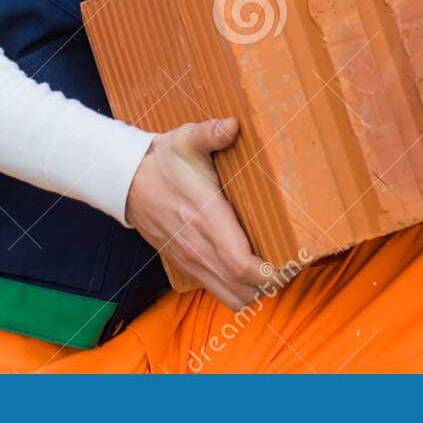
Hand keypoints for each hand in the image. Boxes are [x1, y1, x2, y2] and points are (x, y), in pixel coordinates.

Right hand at [123, 117, 273, 310]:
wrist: (128, 182)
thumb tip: (233, 124)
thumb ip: (210, 133)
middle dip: (272, 284)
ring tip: (275, 271)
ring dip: (256, 291)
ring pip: (231, 297)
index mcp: (207, 220)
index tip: (292, 262)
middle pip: (243, 289)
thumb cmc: (163, 161)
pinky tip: (252, 273)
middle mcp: (200, 248)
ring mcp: (192, 261)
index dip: (271, 273)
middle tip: (293, 265)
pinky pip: (218, 291)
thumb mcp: (186, 140)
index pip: (243, 265)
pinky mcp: (187, 264)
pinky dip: (239, 290)